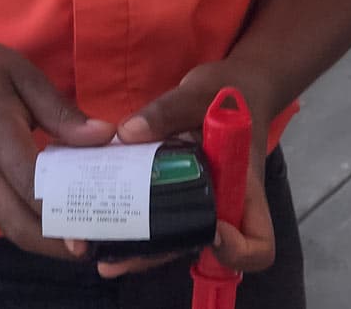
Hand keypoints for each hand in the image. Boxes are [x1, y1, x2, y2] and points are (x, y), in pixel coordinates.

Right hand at [0, 28, 113, 258]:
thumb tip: (105, 137)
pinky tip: (53, 218)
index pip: (33, 188)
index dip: (65, 213)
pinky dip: (28, 225)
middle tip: (96, 248)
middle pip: (20, 225)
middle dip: (58, 244)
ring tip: (82, 238)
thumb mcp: (22, 74)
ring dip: (45, 240)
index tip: (98, 227)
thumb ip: (61, 112)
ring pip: (10, 228)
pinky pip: (0, 217)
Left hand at [95, 60, 278, 279]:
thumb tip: (127, 133)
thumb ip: (168, 111)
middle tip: (113, 261)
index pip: (258, 245)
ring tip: (93, 248)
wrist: (232, 89)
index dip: (238, 251)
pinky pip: (154, 214)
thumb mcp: (202, 94)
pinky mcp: (174, 192)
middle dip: (156, 257)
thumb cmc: (231, 93)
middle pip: (198, 249)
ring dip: (135, 247)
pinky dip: (129, 219)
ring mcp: (197, 202)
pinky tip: (94, 217)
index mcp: (244, 190)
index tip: (212, 231)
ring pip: (170, 238)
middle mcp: (221, 206)